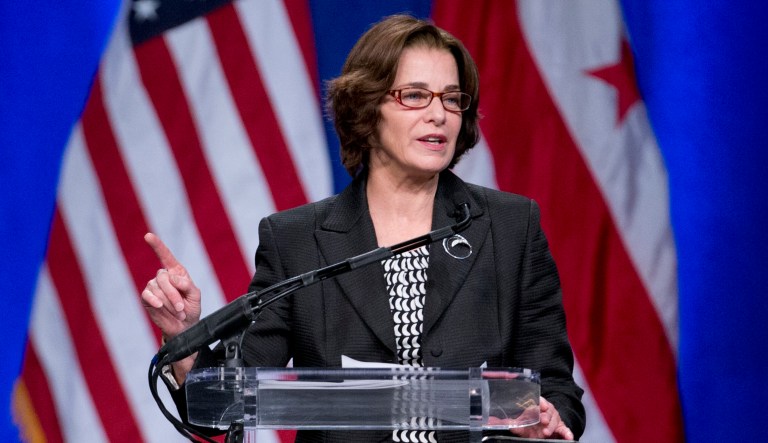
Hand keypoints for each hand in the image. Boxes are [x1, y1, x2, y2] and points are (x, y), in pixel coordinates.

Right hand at [141, 233, 201, 380]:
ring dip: (169, 302)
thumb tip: (173, 278)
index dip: (157, 246)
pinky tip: (160, 306)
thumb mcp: (195, 296)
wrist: (184, 327)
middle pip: (163, 277)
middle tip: (182, 308)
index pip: (165, 256)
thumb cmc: (191, 310)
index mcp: (177, 273)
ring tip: (178, 312)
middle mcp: (163, 277)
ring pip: (157, 288)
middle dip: (174, 294)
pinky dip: (155, 301)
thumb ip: (187, 285)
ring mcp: (153, 288)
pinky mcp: (147, 299)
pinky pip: (148, 295)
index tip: (148, 236)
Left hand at [510, 396, 573, 439]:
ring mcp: (554, 419)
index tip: (541, 406)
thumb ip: (516, 424)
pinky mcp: (560, 428)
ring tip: (546, 432)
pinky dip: (567, 433)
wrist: (541, 430)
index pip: (540, 401)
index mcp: (537, 406)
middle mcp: (547, 411)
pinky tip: (569, 437)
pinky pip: (565, 430)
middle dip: (546, 415)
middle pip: (548, 411)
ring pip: (555, 420)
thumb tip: (507, 424)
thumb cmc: (531, 425)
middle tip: (543, 420)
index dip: (541, 402)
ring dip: (551, 426)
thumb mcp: (523, 425)